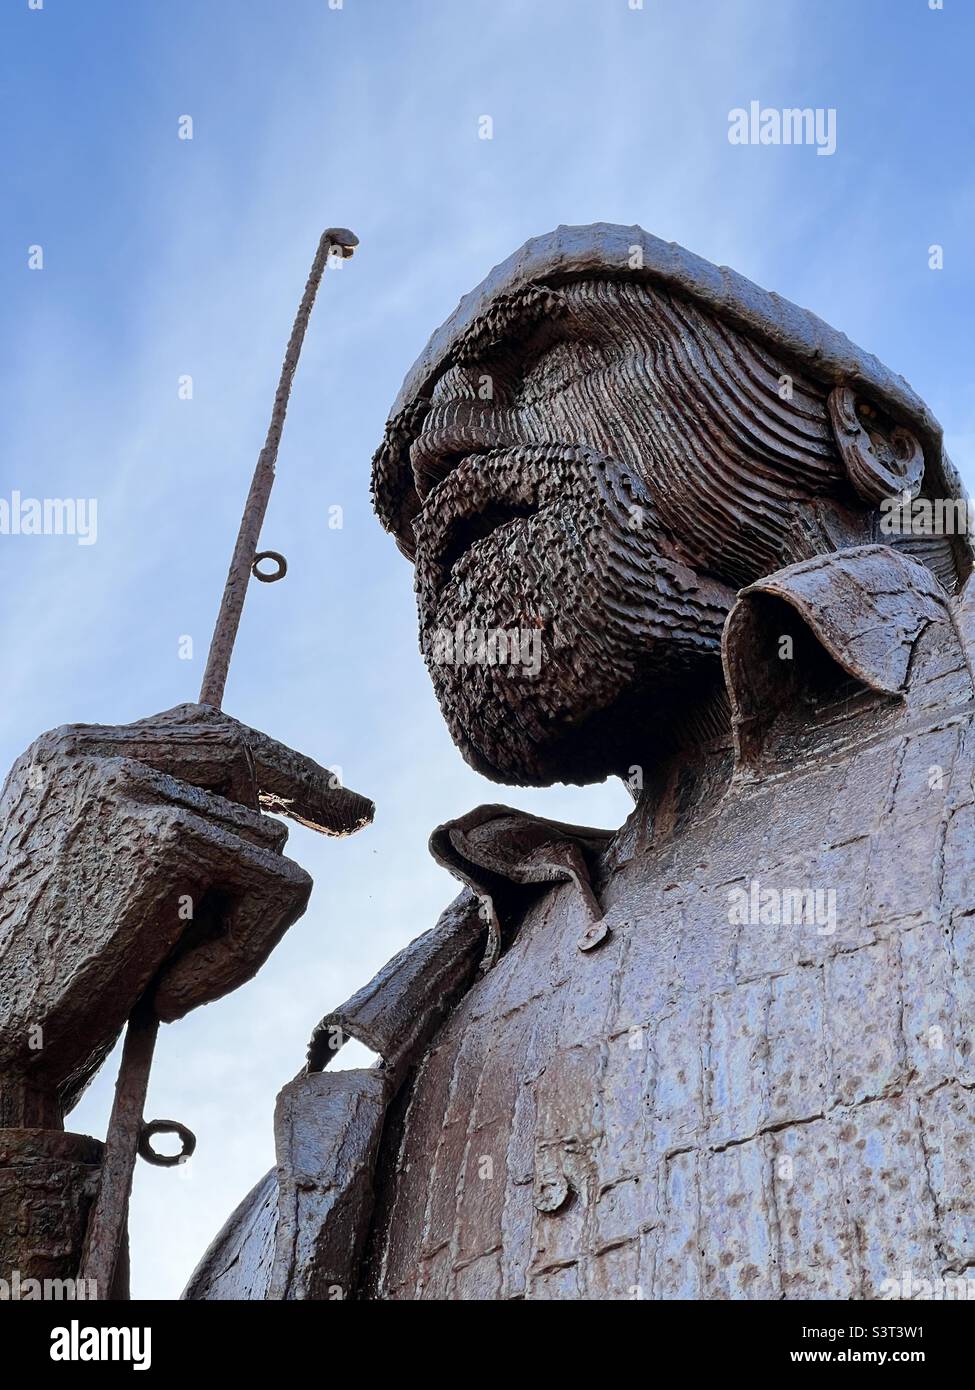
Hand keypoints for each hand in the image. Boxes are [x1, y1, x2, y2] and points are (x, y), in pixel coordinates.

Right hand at [0, 703, 372, 1122]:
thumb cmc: (44, 988)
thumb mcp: (100, 886)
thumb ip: (165, 835)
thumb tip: (271, 822)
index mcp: (68, 757)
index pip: (195, 732)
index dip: (268, 759)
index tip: (323, 794)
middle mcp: (92, 751)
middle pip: (238, 749)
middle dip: (307, 786)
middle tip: (357, 817)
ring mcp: (126, 786)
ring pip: (267, 840)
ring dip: (243, 927)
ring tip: (169, 982)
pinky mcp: (161, 838)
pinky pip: (276, 887)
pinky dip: (243, 956)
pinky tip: (170, 999)